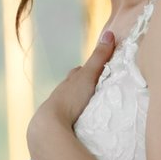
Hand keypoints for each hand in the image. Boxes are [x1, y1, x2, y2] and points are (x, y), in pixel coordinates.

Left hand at [27, 30, 116, 159]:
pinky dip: (74, 118)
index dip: (86, 70)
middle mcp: (61, 94)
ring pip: (68, 103)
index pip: (77, 72)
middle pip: (71, 87)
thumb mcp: (88, 76)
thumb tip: (110, 33)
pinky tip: (79, 124)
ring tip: (88, 108)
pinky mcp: (58, 126)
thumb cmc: (70, 98)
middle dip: (80, 86)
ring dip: (77, 104)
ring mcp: (57, 111)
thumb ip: (99, 58)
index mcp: (68, 82)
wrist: (50, 126)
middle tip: (93, 88)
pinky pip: (68, 119)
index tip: (94, 70)